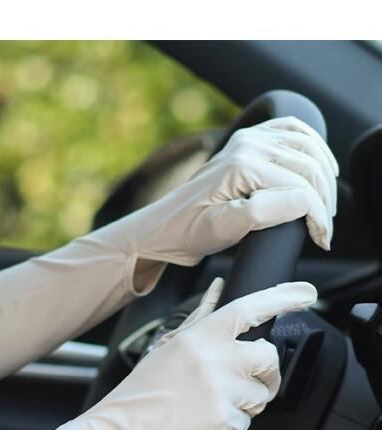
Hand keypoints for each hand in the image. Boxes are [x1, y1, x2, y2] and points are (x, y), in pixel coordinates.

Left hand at [82, 117, 337, 277]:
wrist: (161, 229)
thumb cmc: (186, 233)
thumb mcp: (222, 230)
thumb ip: (262, 213)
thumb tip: (302, 200)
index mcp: (242, 164)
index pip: (299, 187)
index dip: (317, 216)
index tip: (322, 241)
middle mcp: (247, 145)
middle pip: (308, 165)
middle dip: (323, 199)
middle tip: (324, 229)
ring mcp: (246, 140)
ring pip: (306, 146)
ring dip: (322, 174)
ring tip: (323, 207)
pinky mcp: (245, 143)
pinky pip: (290, 132)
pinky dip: (309, 145)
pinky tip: (315, 167)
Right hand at [82, 281, 317, 429]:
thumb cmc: (141, 392)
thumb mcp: (167, 348)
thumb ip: (198, 319)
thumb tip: (217, 290)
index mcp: (200, 337)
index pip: (250, 308)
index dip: (282, 298)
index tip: (306, 294)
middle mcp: (215, 359)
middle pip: (269, 357)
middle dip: (267, 373)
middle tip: (252, 382)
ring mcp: (221, 390)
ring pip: (261, 395)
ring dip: (245, 404)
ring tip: (210, 406)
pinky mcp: (224, 420)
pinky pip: (246, 423)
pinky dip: (230, 427)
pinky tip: (204, 423)